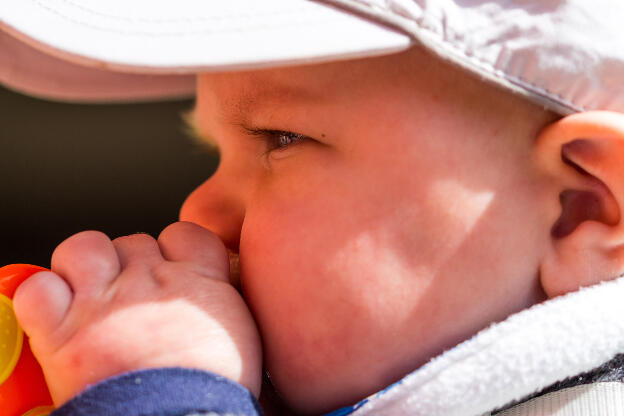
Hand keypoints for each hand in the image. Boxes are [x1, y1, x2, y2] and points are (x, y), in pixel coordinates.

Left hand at [13, 222, 261, 405]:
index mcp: (197, 282)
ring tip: (91, 294)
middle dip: (129, 264)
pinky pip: (38, 289)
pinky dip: (42, 297)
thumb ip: (216, 299)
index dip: (173, 248)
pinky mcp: (64, 334)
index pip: (185, 233)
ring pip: (83, 248)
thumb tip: (209, 292)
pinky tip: (57, 315)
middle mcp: (149, 282)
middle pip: (132, 241)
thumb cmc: (212, 391)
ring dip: (84, 266)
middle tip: (132, 298)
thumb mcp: (237, 333)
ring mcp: (104, 304)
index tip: (170, 268)